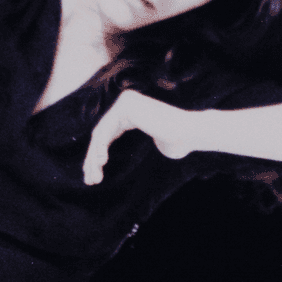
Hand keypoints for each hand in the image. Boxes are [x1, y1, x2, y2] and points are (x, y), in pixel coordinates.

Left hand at [82, 90, 196, 185]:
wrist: (190, 133)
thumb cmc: (178, 142)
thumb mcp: (152, 145)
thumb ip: (135, 147)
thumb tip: (120, 159)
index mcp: (131, 112)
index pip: (107, 135)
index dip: (97, 156)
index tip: (93, 177)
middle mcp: (125, 103)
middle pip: (101, 135)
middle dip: (92, 159)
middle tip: (90, 180)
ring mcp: (125, 102)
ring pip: (100, 134)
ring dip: (93, 158)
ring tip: (94, 177)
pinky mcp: (125, 106)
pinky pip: (106, 129)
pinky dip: (100, 147)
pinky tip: (101, 162)